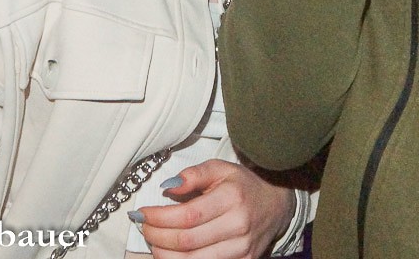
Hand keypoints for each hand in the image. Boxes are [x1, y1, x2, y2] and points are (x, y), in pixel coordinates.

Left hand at [135, 158, 294, 258]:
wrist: (275, 206)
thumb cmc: (243, 186)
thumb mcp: (221, 169)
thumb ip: (194, 175)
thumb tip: (167, 186)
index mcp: (232, 198)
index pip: (188, 215)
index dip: (160, 217)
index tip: (143, 213)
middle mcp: (238, 226)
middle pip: (187, 241)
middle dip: (158, 236)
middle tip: (144, 227)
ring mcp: (241, 250)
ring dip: (165, 255)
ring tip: (154, 241)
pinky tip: (171, 254)